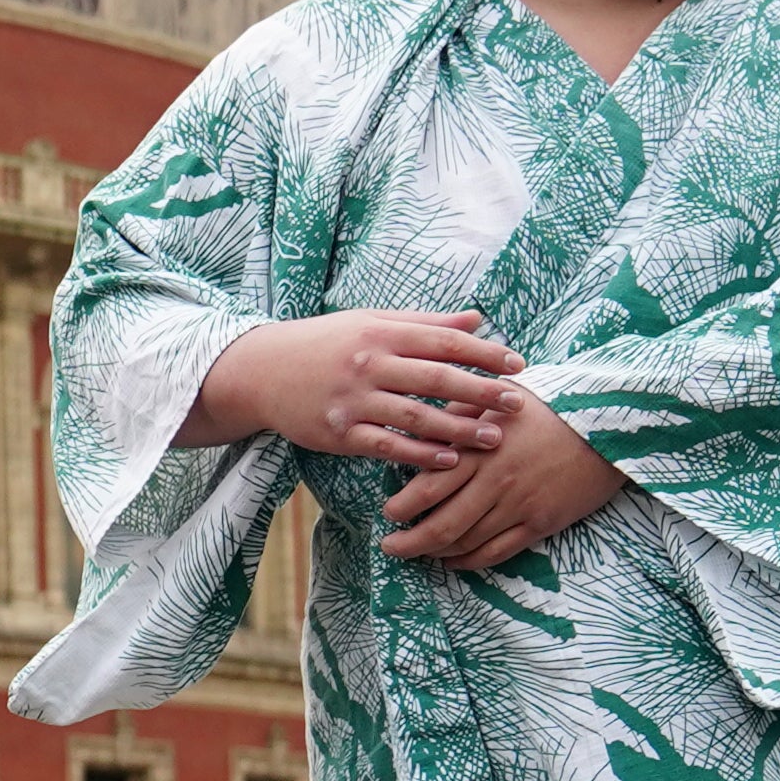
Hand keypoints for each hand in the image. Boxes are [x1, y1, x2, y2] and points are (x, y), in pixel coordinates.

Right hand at [190, 311, 520, 468]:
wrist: (262, 371)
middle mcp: (368, 363)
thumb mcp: (371, 321)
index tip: (518, 365)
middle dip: (481, 392)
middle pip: (436, 379)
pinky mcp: (338, 433)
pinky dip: (420, 454)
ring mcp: (352, 400)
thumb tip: (476, 321)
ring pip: (416, 417)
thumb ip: (424, 323)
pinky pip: (387, 446)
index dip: (484, 353)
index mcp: (380, 332)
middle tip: (517, 404)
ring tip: (494, 438)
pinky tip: (449, 460)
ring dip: (459, 429)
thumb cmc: (325, 343)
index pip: (443, 341)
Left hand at [379, 386, 626, 568]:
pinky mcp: (540, 523)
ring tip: (418, 553)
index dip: (400, 507)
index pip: (426, 487)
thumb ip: (460, 415)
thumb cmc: (551, 406)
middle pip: (440, 525)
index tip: (388, 514)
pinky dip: (469, 562)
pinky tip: (454, 562)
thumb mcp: (500, 399)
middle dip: (408, 542)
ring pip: (465, 544)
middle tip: (390, 546)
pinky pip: (496, 553)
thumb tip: (424, 429)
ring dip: (435, 554)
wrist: (608, 425)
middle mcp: (494, 482)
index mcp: (479, 449)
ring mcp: (518, 506)